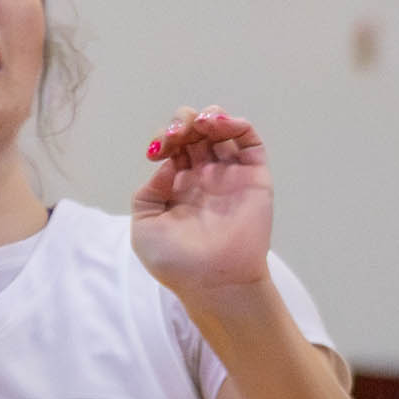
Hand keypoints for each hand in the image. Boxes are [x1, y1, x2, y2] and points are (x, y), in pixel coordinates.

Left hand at [131, 106, 274, 299]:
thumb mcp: (144, 228)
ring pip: (223, 130)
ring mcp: (231, 175)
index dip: (165, 138)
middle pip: (196, 131)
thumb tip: (167, 165)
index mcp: (179, 185)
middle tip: (177, 135)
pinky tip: (220, 125)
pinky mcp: (254, 177)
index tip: (156, 151)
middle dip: (183, 122)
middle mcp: (205, 176)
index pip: (174, 146)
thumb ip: (147, 193)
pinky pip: (250, 142)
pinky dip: (236, 124)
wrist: (214, 281)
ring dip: (209, 117)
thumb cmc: (177, 262)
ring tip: (200, 125)